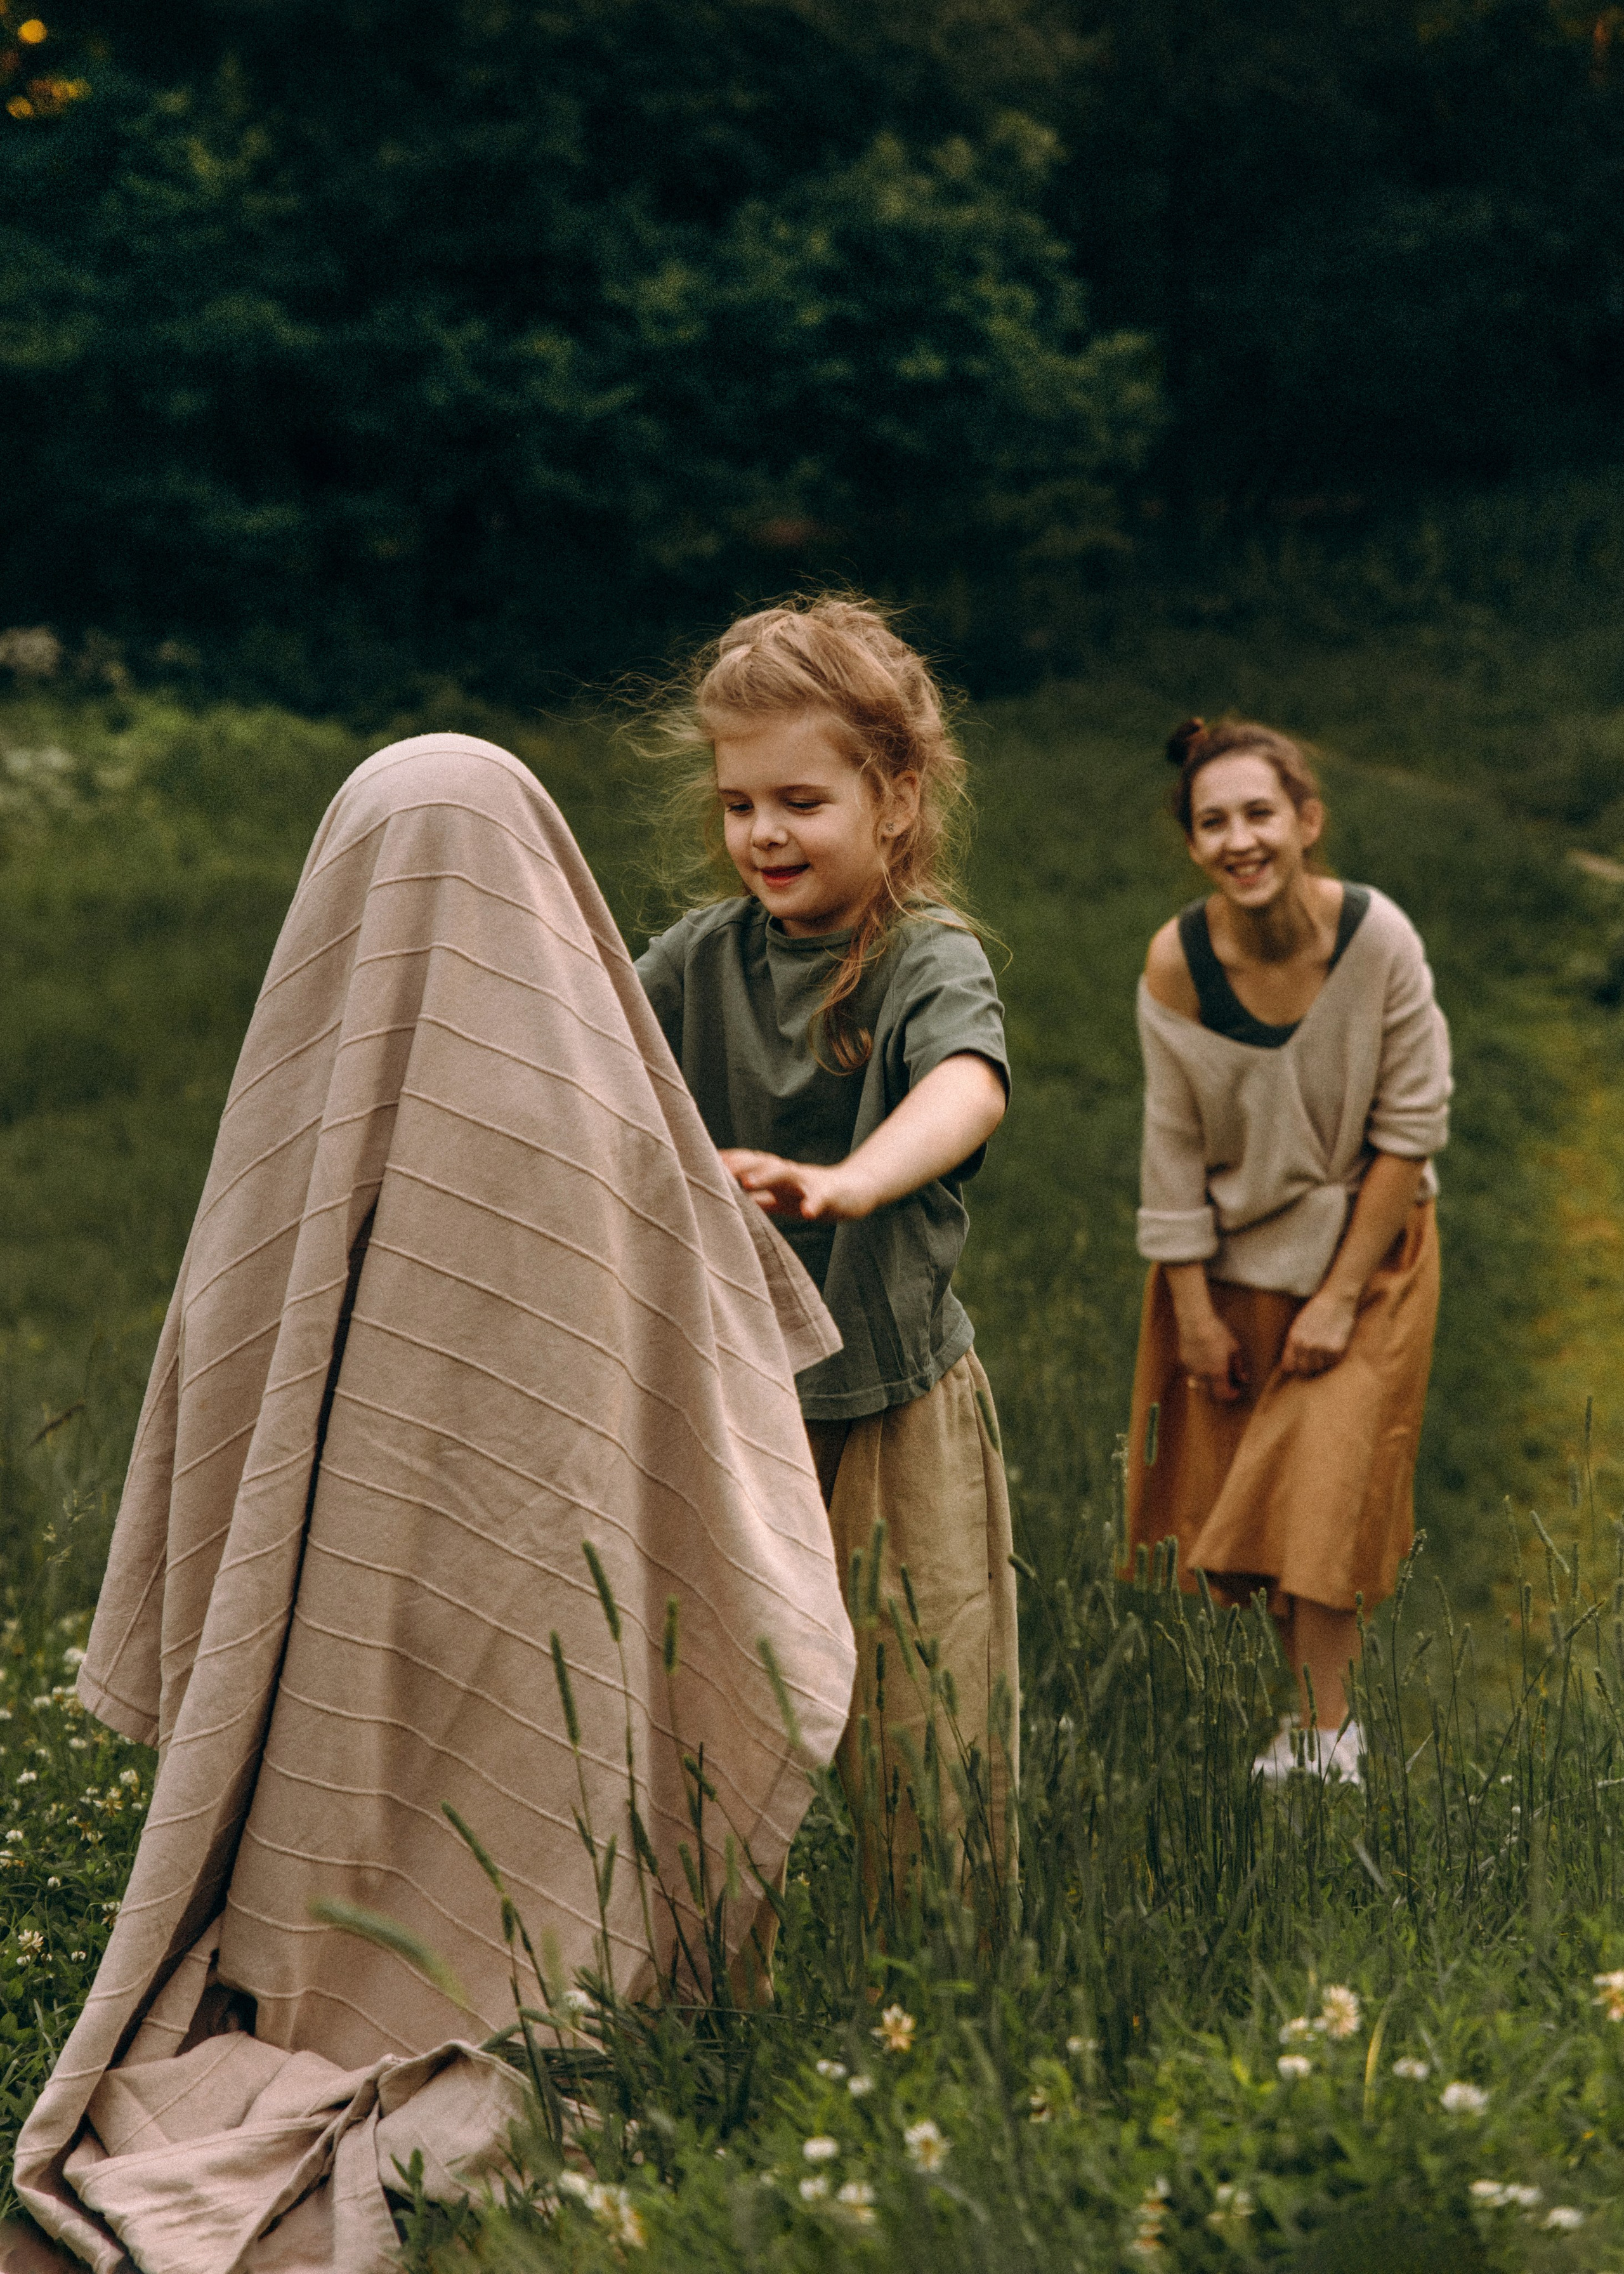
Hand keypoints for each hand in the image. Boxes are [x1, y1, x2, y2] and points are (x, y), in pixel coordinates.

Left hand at [717, 1148, 870, 1221]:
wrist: (854, 1192)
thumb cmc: (811, 1197)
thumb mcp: (781, 1200)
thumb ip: (758, 1200)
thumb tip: (729, 1201)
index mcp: (777, 1175)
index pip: (751, 1163)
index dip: (729, 1161)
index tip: (704, 1160)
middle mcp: (790, 1174)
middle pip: (763, 1163)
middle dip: (740, 1164)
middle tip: (719, 1169)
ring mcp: (810, 1182)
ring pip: (787, 1174)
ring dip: (766, 1177)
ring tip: (748, 1183)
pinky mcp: (830, 1194)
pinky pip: (821, 1197)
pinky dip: (814, 1203)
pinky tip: (808, 1212)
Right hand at [1176, 1311, 1247, 1403]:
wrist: (1195, 1321)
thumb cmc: (1217, 1333)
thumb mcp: (1234, 1348)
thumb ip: (1237, 1366)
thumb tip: (1242, 1378)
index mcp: (1217, 1373)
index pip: (1223, 1394)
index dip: (1231, 1395)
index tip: (1236, 1391)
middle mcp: (1203, 1375)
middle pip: (1209, 1395)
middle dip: (1218, 1393)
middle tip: (1226, 1385)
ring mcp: (1191, 1368)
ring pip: (1198, 1385)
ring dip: (1207, 1385)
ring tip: (1214, 1375)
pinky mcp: (1183, 1360)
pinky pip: (1191, 1372)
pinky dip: (1198, 1373)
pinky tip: (1204, 1362)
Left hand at [1279, 1286, 1358, 1376]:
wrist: (1337, 1299)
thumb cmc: (1315, 1310)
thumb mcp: (1297, 1325)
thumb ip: (1292, 1345)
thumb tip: (1288, 1367)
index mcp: (1294, 1339)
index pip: (1289, 1366)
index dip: (1293, 1365)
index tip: (1298, 1363)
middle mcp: (1307, 1345)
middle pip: (1304, 1370)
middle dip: (1306, 1365)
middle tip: (1312, 1357)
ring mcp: (1322, 1348)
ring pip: (1318, 1367)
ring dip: (1320, 1362)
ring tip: (1322, 1349)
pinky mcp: (1337, 1349)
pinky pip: (1332, 1362)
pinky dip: (1332, 1358)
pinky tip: (1332, 1346)